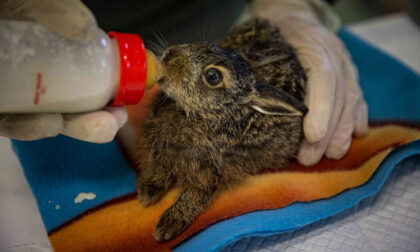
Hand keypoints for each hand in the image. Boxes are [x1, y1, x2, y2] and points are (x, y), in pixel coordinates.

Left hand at [0, 0, 127, 142]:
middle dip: (100, 118)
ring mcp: (11, 93)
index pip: (88, 71)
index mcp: (49, 48)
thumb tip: (88, 31)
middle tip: (116, 119)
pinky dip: (29, 128)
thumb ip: (55, 6)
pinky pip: (10, 125)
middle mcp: (34, 73)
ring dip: (77, 128)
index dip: (110, 85)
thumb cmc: (2, 9)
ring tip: (99, 125)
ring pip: (48, 119)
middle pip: (73, 103)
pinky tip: (48, 124)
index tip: (127, 93)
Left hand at [252, 0, 368, 165]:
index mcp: (310, 43)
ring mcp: (344, 61)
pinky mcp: (349, 71)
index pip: (322, 77)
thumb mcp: (262, 43)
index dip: (321, 107)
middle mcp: (333, 52)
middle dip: (328, 130)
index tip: (312, 136)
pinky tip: (354, 135)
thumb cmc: (271, 33)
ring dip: (343, 130)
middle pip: (338, 94)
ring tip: (333, 154)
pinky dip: (357, 117)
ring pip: (351, 98)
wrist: (292, 14)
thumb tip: (244, 102)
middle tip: (311, 158)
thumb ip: (258, 69)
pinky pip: (359, 95)